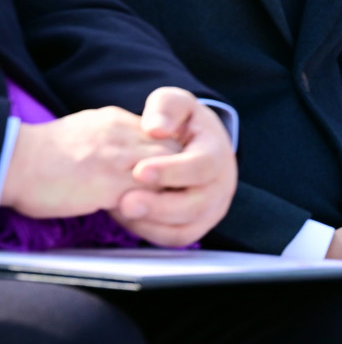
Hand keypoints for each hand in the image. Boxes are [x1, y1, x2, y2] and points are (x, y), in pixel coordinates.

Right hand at [1, 103, 182, 219]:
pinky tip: (140, 218)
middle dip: (178, 176)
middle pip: (175, 154)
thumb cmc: (41, 155)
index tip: (167, 174)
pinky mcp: (111, 184)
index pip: (164, 137)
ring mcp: (120, 159)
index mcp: (118, 121)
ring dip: (167, 195)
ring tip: (159, 209)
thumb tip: (126, 152)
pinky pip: (148, 199)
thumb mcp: (87, 130)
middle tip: (175, 195)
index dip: (169, 159)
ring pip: (167, 176)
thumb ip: (113, 138)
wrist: (12, 161)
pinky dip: (150, 210)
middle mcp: (125, 136)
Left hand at [109, 88, 236, 247]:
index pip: (203, 165)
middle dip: (159, 206)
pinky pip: (175, 239)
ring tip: (118, 208)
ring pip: (185, 227)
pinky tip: (126, 218)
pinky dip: (149, 233)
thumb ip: (166, 107)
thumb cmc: (181, 124)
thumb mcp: (176, 104)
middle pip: (196, 204)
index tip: (139, 171)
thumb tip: (157, 128)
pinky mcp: (197, 225)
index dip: (173, 171)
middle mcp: (220, 185)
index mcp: (217, 152)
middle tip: (124, 201)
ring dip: (150, 223)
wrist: (193, 145)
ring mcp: (211, 208)